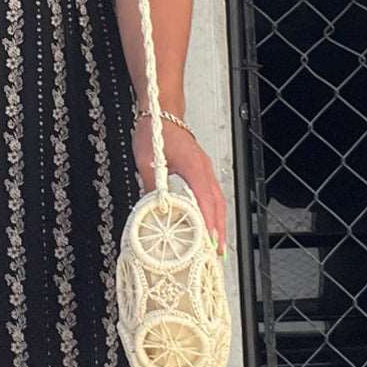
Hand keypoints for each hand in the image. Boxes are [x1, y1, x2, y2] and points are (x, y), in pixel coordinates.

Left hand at [131, 117, 227, 257]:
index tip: (209, 239)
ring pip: (218, 201)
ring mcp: (206, 171)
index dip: (208, 220)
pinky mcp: (202, 172)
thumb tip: (151, 210)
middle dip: (219, 229)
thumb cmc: (156, 133)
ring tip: (217, 245)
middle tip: (218, 252)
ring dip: (218, 223)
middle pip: (217, 203)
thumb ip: (151, 186)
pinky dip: (213, 213)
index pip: (204, 198)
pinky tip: (210, 226)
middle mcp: (204, 169)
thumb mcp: (147, 161)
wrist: (162, 114)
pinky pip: (213, 196)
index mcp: (194, 166)